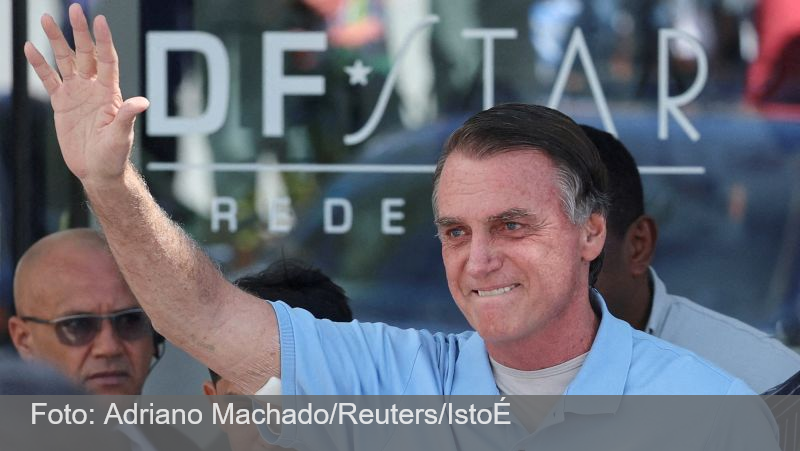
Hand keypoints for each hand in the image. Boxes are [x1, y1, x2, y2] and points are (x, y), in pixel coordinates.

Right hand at [24, 3, 148, 185]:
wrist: (97, 170)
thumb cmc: (114, 155)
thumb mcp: (121, 136)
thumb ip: (127, 117)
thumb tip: (142, 102)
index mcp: (110, 93)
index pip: (107, 59)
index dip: (104, 40)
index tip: (100, 20)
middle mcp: (93, 88)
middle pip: (85, 53)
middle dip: (79, 31)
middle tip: (74, 9)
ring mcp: (77, 93)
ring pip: (65, 61)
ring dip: (56, 40)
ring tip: (45, 19)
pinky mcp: (61, 103)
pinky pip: (49, 79)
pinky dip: (40, 64)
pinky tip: (30, 47)